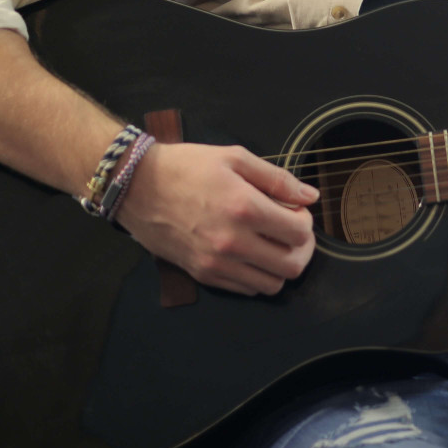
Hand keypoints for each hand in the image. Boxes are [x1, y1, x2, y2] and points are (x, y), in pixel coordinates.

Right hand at [114, 143, 319, 294]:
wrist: (136, 187)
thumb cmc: (187, 167)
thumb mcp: (234, 158)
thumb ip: (277, 178)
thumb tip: (310, 195)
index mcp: (245, 208)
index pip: (299, 233)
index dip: (306, 222)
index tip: (295, 210)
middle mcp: (233, 243)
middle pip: (292, 266)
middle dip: (301, 248)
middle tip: (291, 231)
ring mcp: (216, 264)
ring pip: (272, 285)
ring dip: (281, 265)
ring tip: (272, 244)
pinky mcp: (202, 275)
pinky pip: (245, 289)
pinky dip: (257, 275)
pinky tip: (251, 254)